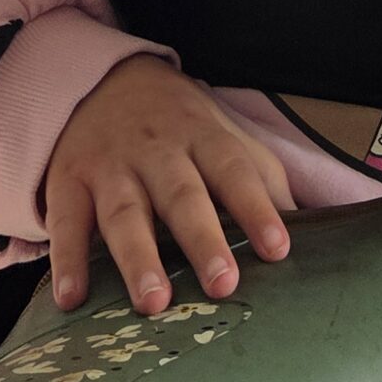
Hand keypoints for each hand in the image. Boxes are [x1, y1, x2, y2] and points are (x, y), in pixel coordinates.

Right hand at [43, 54, 294, 315]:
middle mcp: (156, 150)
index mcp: (202, 136)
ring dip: (137, 258)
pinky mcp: (67, 181)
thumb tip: (316, 223)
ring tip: (154, 302)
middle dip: (202, 239)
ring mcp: (109, 166)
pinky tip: (72, 298)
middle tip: (223, 284)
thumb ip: (262, 177)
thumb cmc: (176, 124)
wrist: (100, 79)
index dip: (257, 208)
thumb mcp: (222, 134)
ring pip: (124, 213)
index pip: (235, 170)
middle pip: (181, 195)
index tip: (279, 249)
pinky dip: (66, 260)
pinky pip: (65, 221)